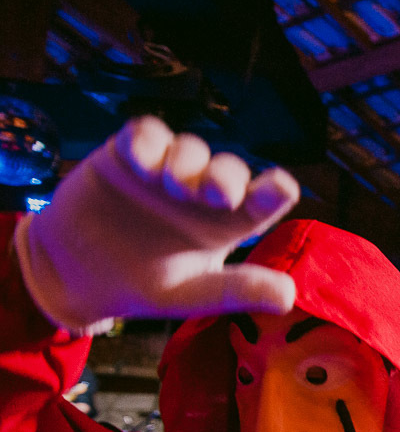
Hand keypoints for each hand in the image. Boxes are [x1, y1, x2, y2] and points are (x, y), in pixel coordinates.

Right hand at [14, 116, 299, 335]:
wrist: (77, 275)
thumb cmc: (143, 285)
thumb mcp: (190, 294)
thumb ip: (235, 290)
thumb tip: (289, 297)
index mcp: (228, 223)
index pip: (263, 200)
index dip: (275, 189)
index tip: (281, 187)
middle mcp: (203, 192)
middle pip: (228, 169)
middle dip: (227, 175)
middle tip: (217, 194)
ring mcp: (166, 170)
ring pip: (190, 148)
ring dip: (187, 161)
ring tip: (171, 185)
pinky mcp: (127, 155)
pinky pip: (144, 134)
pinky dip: (146, 140)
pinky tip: (139, 158)